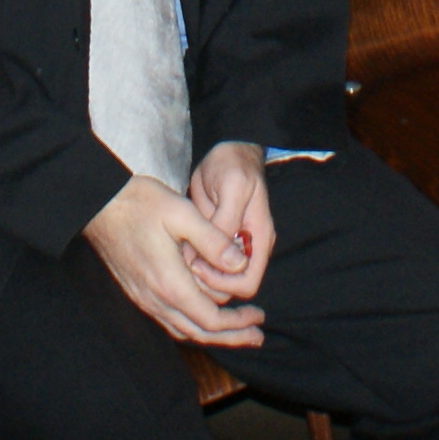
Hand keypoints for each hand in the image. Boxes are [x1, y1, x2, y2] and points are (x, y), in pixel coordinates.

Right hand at [84, 173, 264, 347]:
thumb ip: (213, 241)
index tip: (257, 316)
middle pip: (198, 333)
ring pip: (182, 330)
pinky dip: (191, 324)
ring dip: (211, 334)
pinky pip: (168, 321)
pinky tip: (202, 314)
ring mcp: (143, 299)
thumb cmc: (140, 203)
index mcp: (170, 283)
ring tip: (235, 330)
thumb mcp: (182, 212)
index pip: (210, 320)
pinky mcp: (137, 292)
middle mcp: (155, 299)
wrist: (98, 203)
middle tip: (256, 336)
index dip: (237, 324)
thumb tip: (239, 265)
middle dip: (230, 337)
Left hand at [182, 142, 277, 306]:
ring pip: (215, 279)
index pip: (248, 282)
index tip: (200, 266)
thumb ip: (226, 221)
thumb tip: (218, 254)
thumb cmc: (232, 165)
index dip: (224, 283)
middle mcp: (247, 248)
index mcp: (258, 238)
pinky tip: (179, 248)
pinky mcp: (215, 241)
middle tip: (185, 262)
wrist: (224, 151)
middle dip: (207, 281)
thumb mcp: (232, 186)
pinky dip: (191, 262)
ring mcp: (231, 246)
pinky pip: (205, 264)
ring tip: (180, 253)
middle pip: (230, 287)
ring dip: (196, 273)